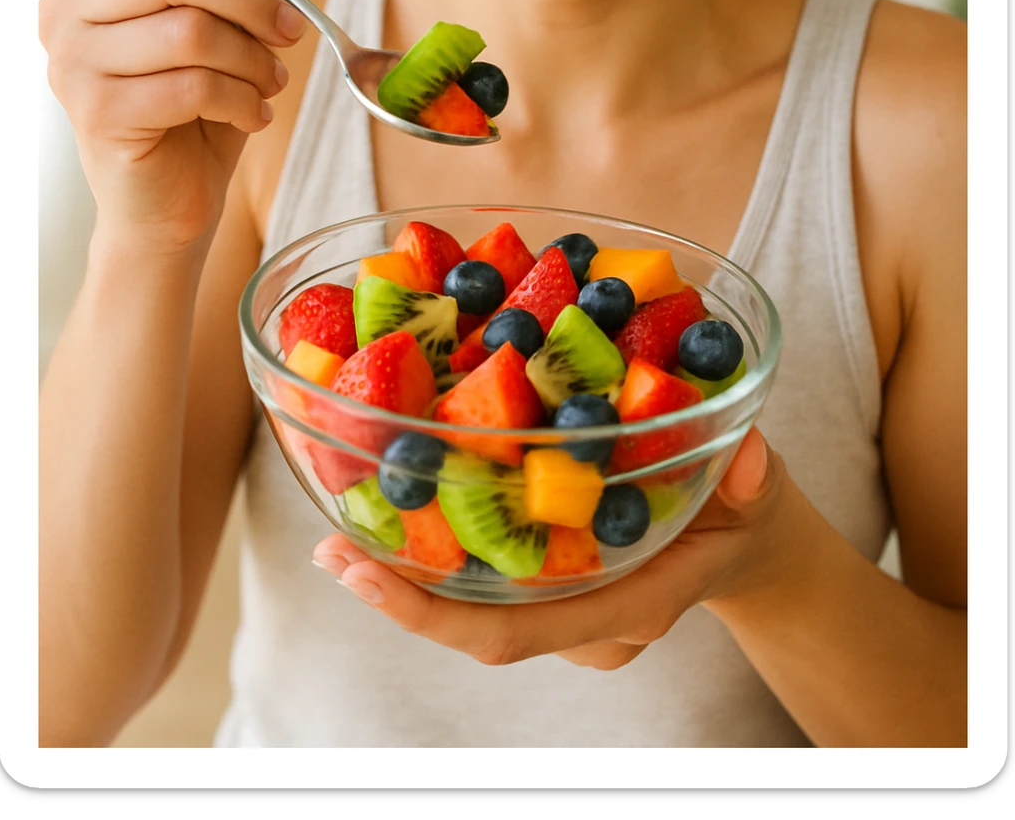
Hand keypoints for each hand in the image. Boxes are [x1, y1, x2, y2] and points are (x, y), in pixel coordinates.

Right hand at [39, 0, 307, 252]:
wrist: (168, 200)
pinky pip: (192, 86)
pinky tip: (253, 111)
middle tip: (288, 28)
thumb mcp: (205, 6)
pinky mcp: (98, 114)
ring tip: (269, 79)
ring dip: (253, 57)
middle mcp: (66, 6)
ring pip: (189, 30)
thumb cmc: (191, 99)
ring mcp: (74, 63)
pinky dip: (242, 98)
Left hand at [313, 429, 790, 670]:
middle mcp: (581, 617)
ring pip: (473, 599)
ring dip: (406, 564)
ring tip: (341, 519)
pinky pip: (487, 572)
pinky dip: (437, 540)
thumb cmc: (746, 515)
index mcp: (624, 606)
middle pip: (473, 622)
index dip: (433, 616)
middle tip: (330, 545)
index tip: (363, 579)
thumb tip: (748, 457)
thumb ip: (754, 479)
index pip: (515, 633)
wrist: (746, 543)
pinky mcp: (554, 577)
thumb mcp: (760, 492)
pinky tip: (395, 497)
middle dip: (396, 591)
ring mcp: (565, 605)